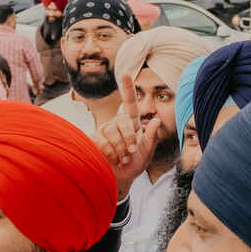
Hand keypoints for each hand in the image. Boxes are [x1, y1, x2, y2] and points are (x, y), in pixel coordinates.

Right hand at [99, 74, 161, 197]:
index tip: (126, 73)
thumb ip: (152, 137)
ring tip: (122, 158)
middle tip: (130, 154)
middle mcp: (116, 122)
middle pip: (123, 123)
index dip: (127, 87)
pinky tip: (111, 158)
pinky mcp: (93, 138)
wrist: (120, 178)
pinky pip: (101, 141)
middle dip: (129, 141)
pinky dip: (109, 152)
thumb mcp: (147, 153)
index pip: (129, 102)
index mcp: (131, 122)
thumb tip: (157, 120)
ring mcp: (103, 129)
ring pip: (111, 133)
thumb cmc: (135, 164)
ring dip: (120, 150)